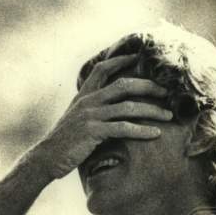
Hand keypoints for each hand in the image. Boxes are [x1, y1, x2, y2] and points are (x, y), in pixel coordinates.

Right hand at [28, 53, 173, 180]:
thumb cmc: (66, 140)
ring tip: (168, 116)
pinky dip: (141, 131)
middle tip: (166, 91)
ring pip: (127, 107)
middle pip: (123, 85)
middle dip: (148, 86)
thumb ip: (92, 107)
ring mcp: (90, 115)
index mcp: (84, 95)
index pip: (103, 69)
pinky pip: (122, 128)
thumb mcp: (77, 117)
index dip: (121, 60)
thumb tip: (111, 105)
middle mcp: (88, 101)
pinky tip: (155, 134)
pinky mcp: (93, 132)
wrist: (47, 158)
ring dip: (151, 111)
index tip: (140, 57)